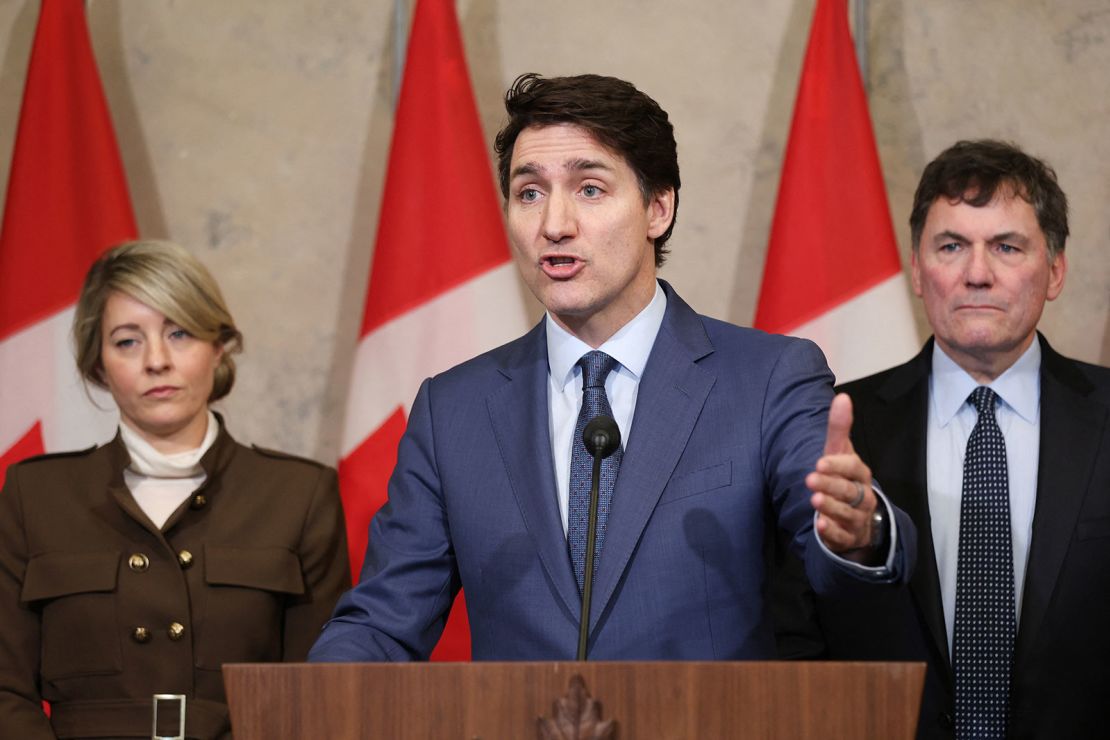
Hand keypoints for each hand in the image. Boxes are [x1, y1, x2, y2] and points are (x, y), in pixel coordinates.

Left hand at [806, 393, 876, 555]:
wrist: (858, 517)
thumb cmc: (844, 479)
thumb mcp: (839, 453)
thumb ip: (838, 428)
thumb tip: (842, 397)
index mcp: (860, 474)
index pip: (853, 468)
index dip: (838, 466)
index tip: (820, 462)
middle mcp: (862, 496)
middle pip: (849, 491)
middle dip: (830, 485)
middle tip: (810, 479)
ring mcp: (857, 518)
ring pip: (846, 513)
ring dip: (830, 507)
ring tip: (814, 500)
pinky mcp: (848, 536)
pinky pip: (842, 536)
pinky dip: (832, 531)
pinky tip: (820, 526)